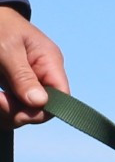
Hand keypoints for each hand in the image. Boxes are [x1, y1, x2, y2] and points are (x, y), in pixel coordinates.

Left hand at [0, 7, 69, 127]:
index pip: (61, 97)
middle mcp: (43, 75)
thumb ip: (23, 76)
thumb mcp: (8, 49)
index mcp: (50, 62)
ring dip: (7, 111)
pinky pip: (13, 105)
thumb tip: (40, 103)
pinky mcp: (14, 85)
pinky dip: (3, 107)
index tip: (17, 110)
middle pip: (42, 109)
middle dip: (19, 112)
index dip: (42, 110)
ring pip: (25, 111)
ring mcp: (28, 81)